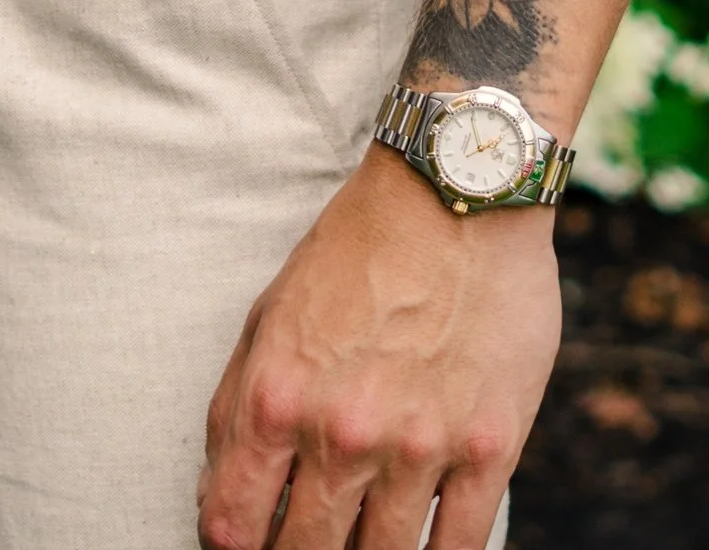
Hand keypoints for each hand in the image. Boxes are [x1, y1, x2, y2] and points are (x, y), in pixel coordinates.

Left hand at [197, 147, 559, 549]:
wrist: (458, 194)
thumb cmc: (357, 249)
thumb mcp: (270, 313)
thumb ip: (237, 408)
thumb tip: (220, 498)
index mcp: (278, 395)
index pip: (231, 525)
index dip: (230, 546)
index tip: (246, 542)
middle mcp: (343, 433)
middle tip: (304, 541)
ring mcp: (420, 448)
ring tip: (359, 539)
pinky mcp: (489, 452)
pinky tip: (420, 548)